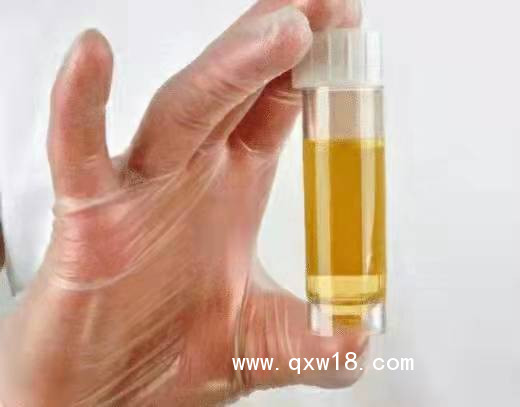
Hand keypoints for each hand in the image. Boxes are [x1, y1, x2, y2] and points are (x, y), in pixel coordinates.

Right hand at [0, 1, 364, 404]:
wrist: (100, 401)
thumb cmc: (165, 359)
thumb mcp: (262, 346)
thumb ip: (314, 342)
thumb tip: (361, 336)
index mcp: (232, 191)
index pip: (278, 110)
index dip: (312, 70)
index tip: (348, 28)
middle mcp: (190, 179)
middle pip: (240, 91)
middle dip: (281, 42)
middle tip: (324, 2)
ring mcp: (140, 193)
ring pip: (184, 111)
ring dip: (231, 67)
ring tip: (281, 26)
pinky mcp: (89, 222)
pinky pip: (80, 156)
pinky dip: (79, 108)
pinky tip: (93, 58)